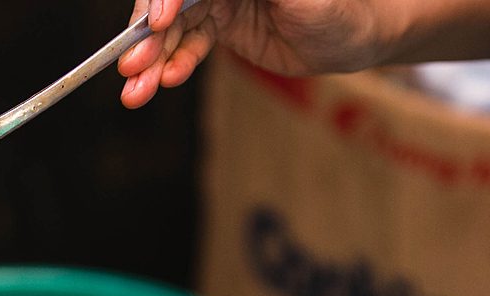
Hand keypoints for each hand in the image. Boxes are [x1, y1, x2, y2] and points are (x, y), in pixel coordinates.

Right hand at [117, 0, 394, 107]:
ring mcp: (217, 2)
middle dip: (146, 35)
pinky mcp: (222, 29)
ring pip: (171, 29)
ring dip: (151, 61)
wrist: (357, 39)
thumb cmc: (337, 6)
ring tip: (136, 92)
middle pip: (169, 3)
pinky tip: (166, 82)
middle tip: (131, 66)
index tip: (159, 23)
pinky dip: (173, 66)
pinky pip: (187, 47)